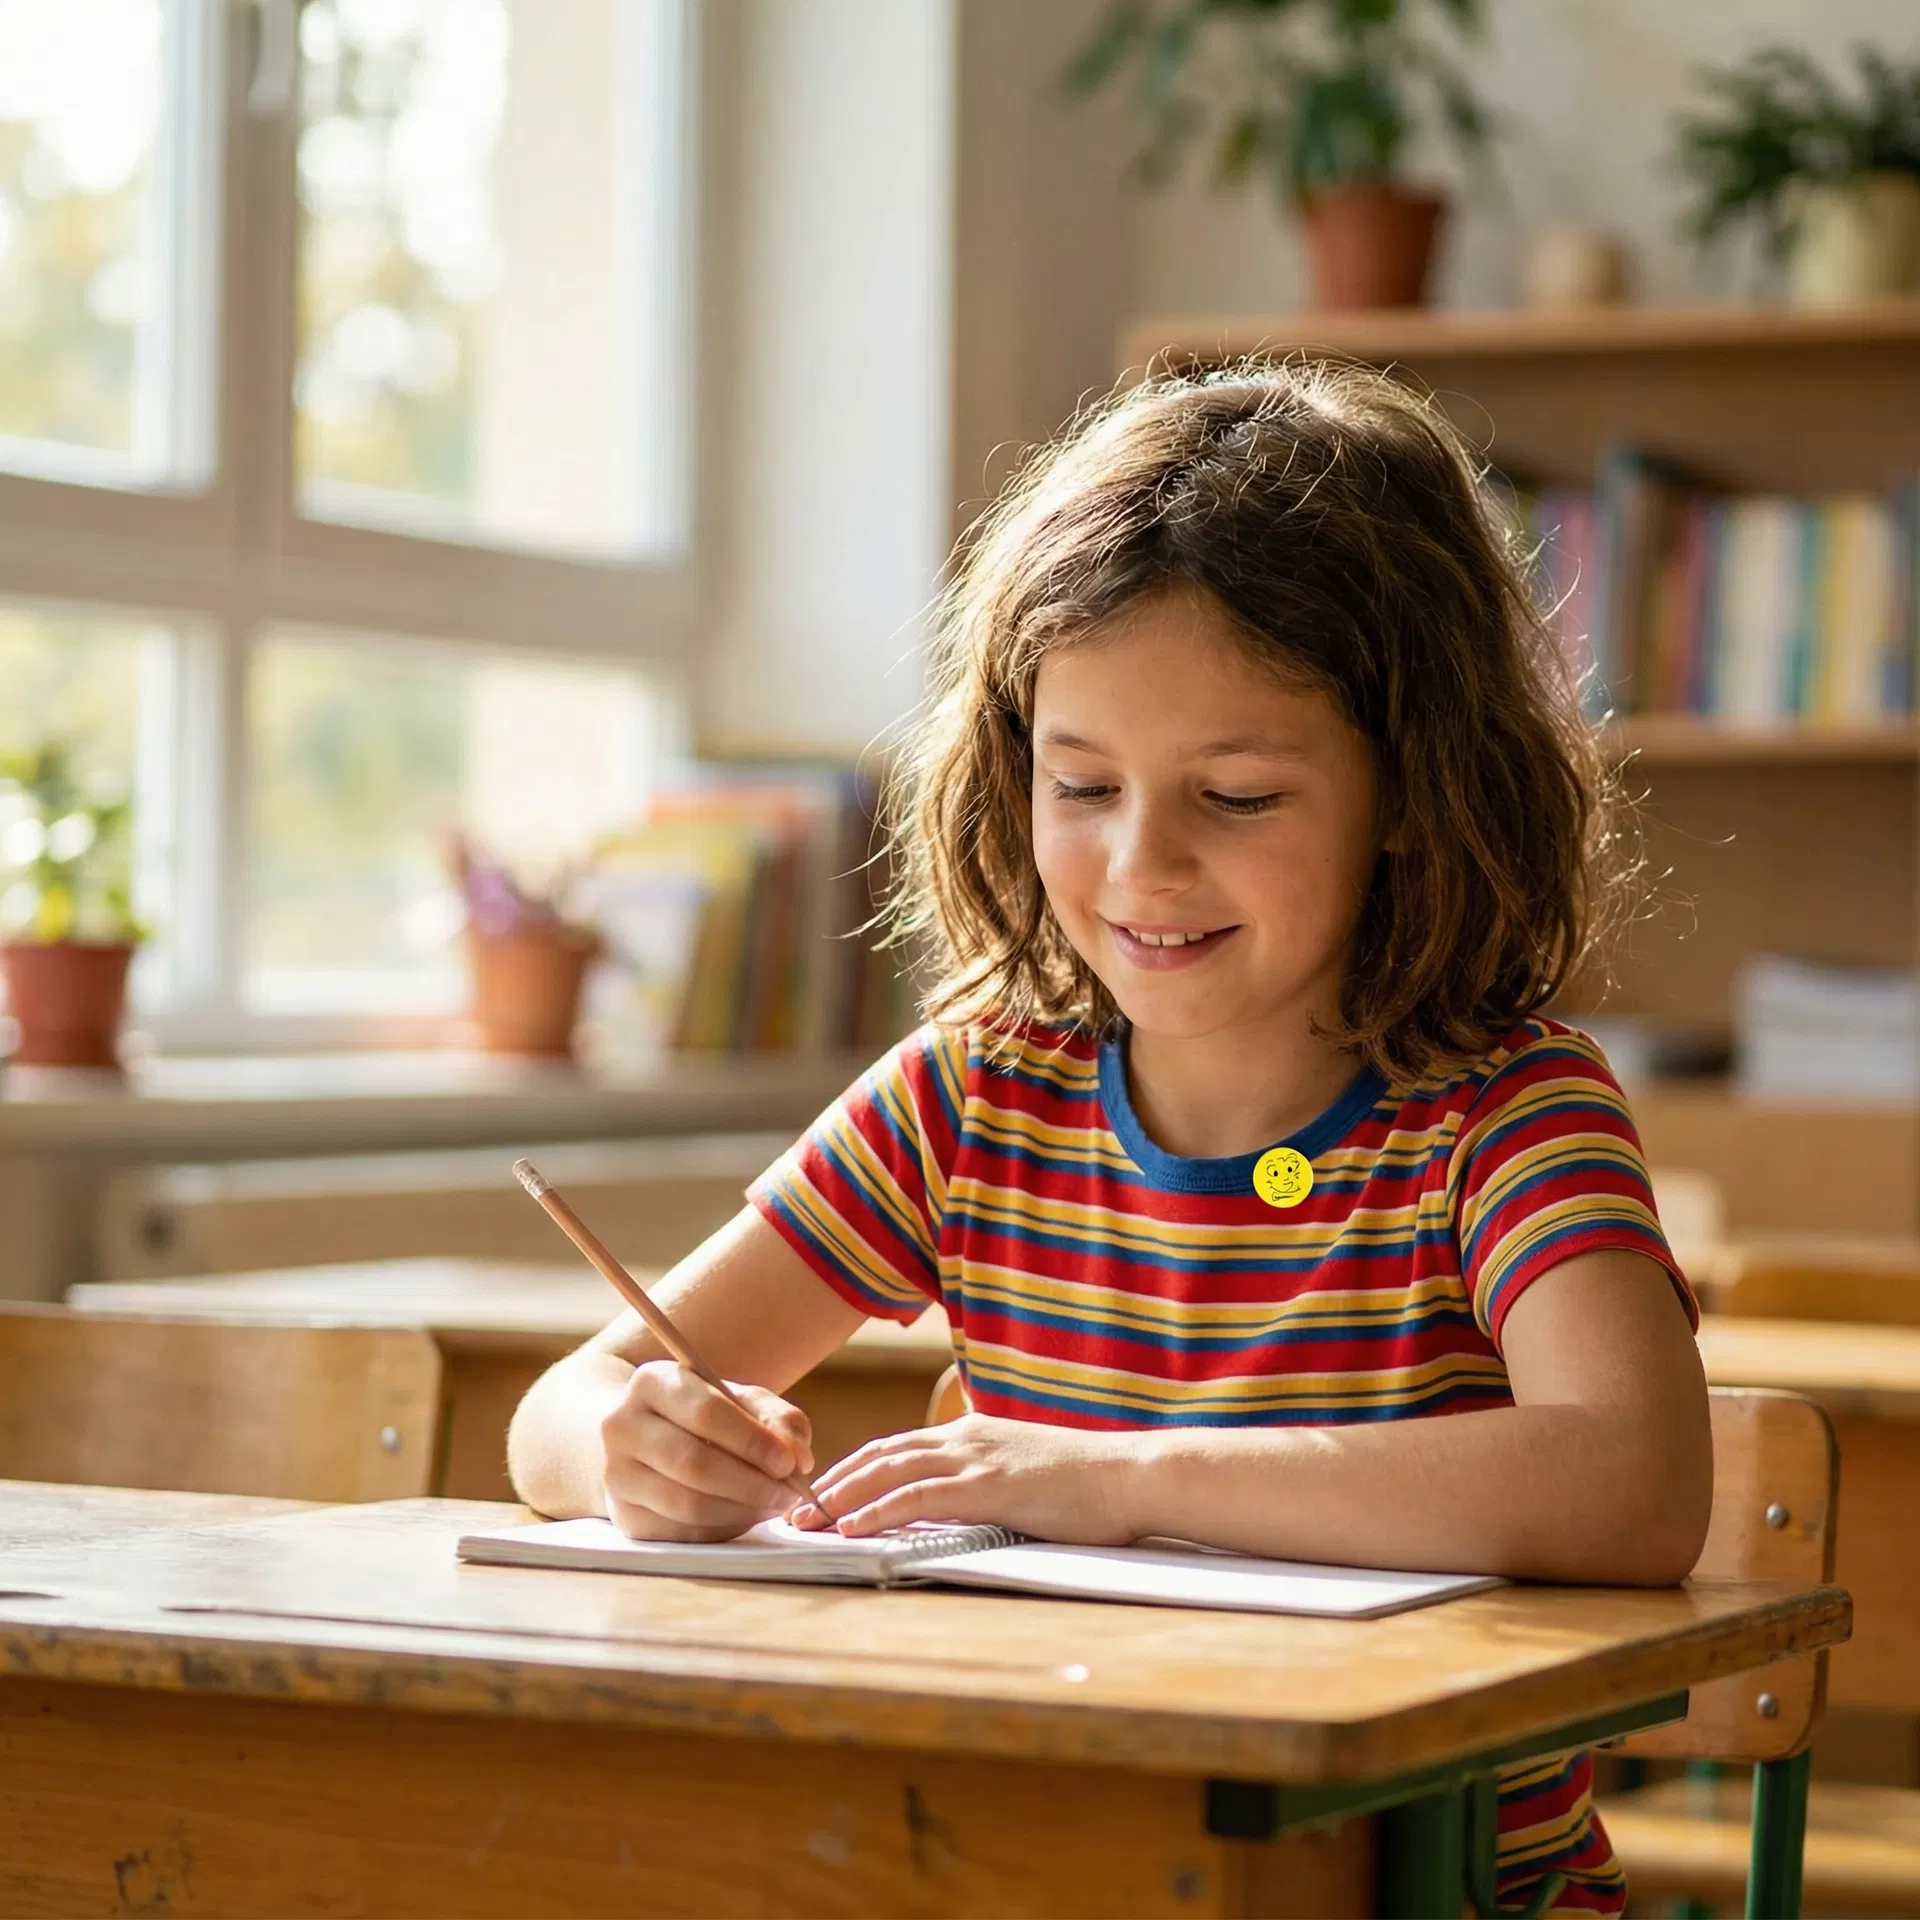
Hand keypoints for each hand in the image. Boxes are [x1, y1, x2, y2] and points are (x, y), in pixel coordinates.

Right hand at [600, 1360, 813, 1541]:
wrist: (638, 1435)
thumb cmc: (700, 1413)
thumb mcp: (738, 1399)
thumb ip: (776, 1418)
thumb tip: (798, 1458)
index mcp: (652, 1382)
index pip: (705, 1413)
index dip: (752, 1441)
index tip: (788, 1461)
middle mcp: (622, 1426)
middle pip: (694, 1464)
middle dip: (751, 1483)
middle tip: (788, 1492)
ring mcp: (616, 1475)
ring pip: (688, 1505)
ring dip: (742, 1510)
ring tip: (773, 1503)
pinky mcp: (624, 1516)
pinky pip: (683, 1532)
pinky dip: (724, 1527)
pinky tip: (745, 1514)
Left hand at [792, 1414, 1137, 1544]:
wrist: (1132, 1475)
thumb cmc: (1088, 1483)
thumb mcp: (1025, 1472)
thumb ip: (987, 1481)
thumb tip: (957, 1507)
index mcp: (973, 1433)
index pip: (898, 1446)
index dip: (856, 1468)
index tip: (823, 1493)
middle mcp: (966, 1437)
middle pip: (882, 1454)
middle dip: (834, 1482)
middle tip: (796, 1509)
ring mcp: (976, 1459)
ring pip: (889, 1471)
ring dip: (842, 1498)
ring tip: (808, 1521)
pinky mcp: (989, 1487)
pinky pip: (919, 1497)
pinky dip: (879, 1510)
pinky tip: (853, 1527)